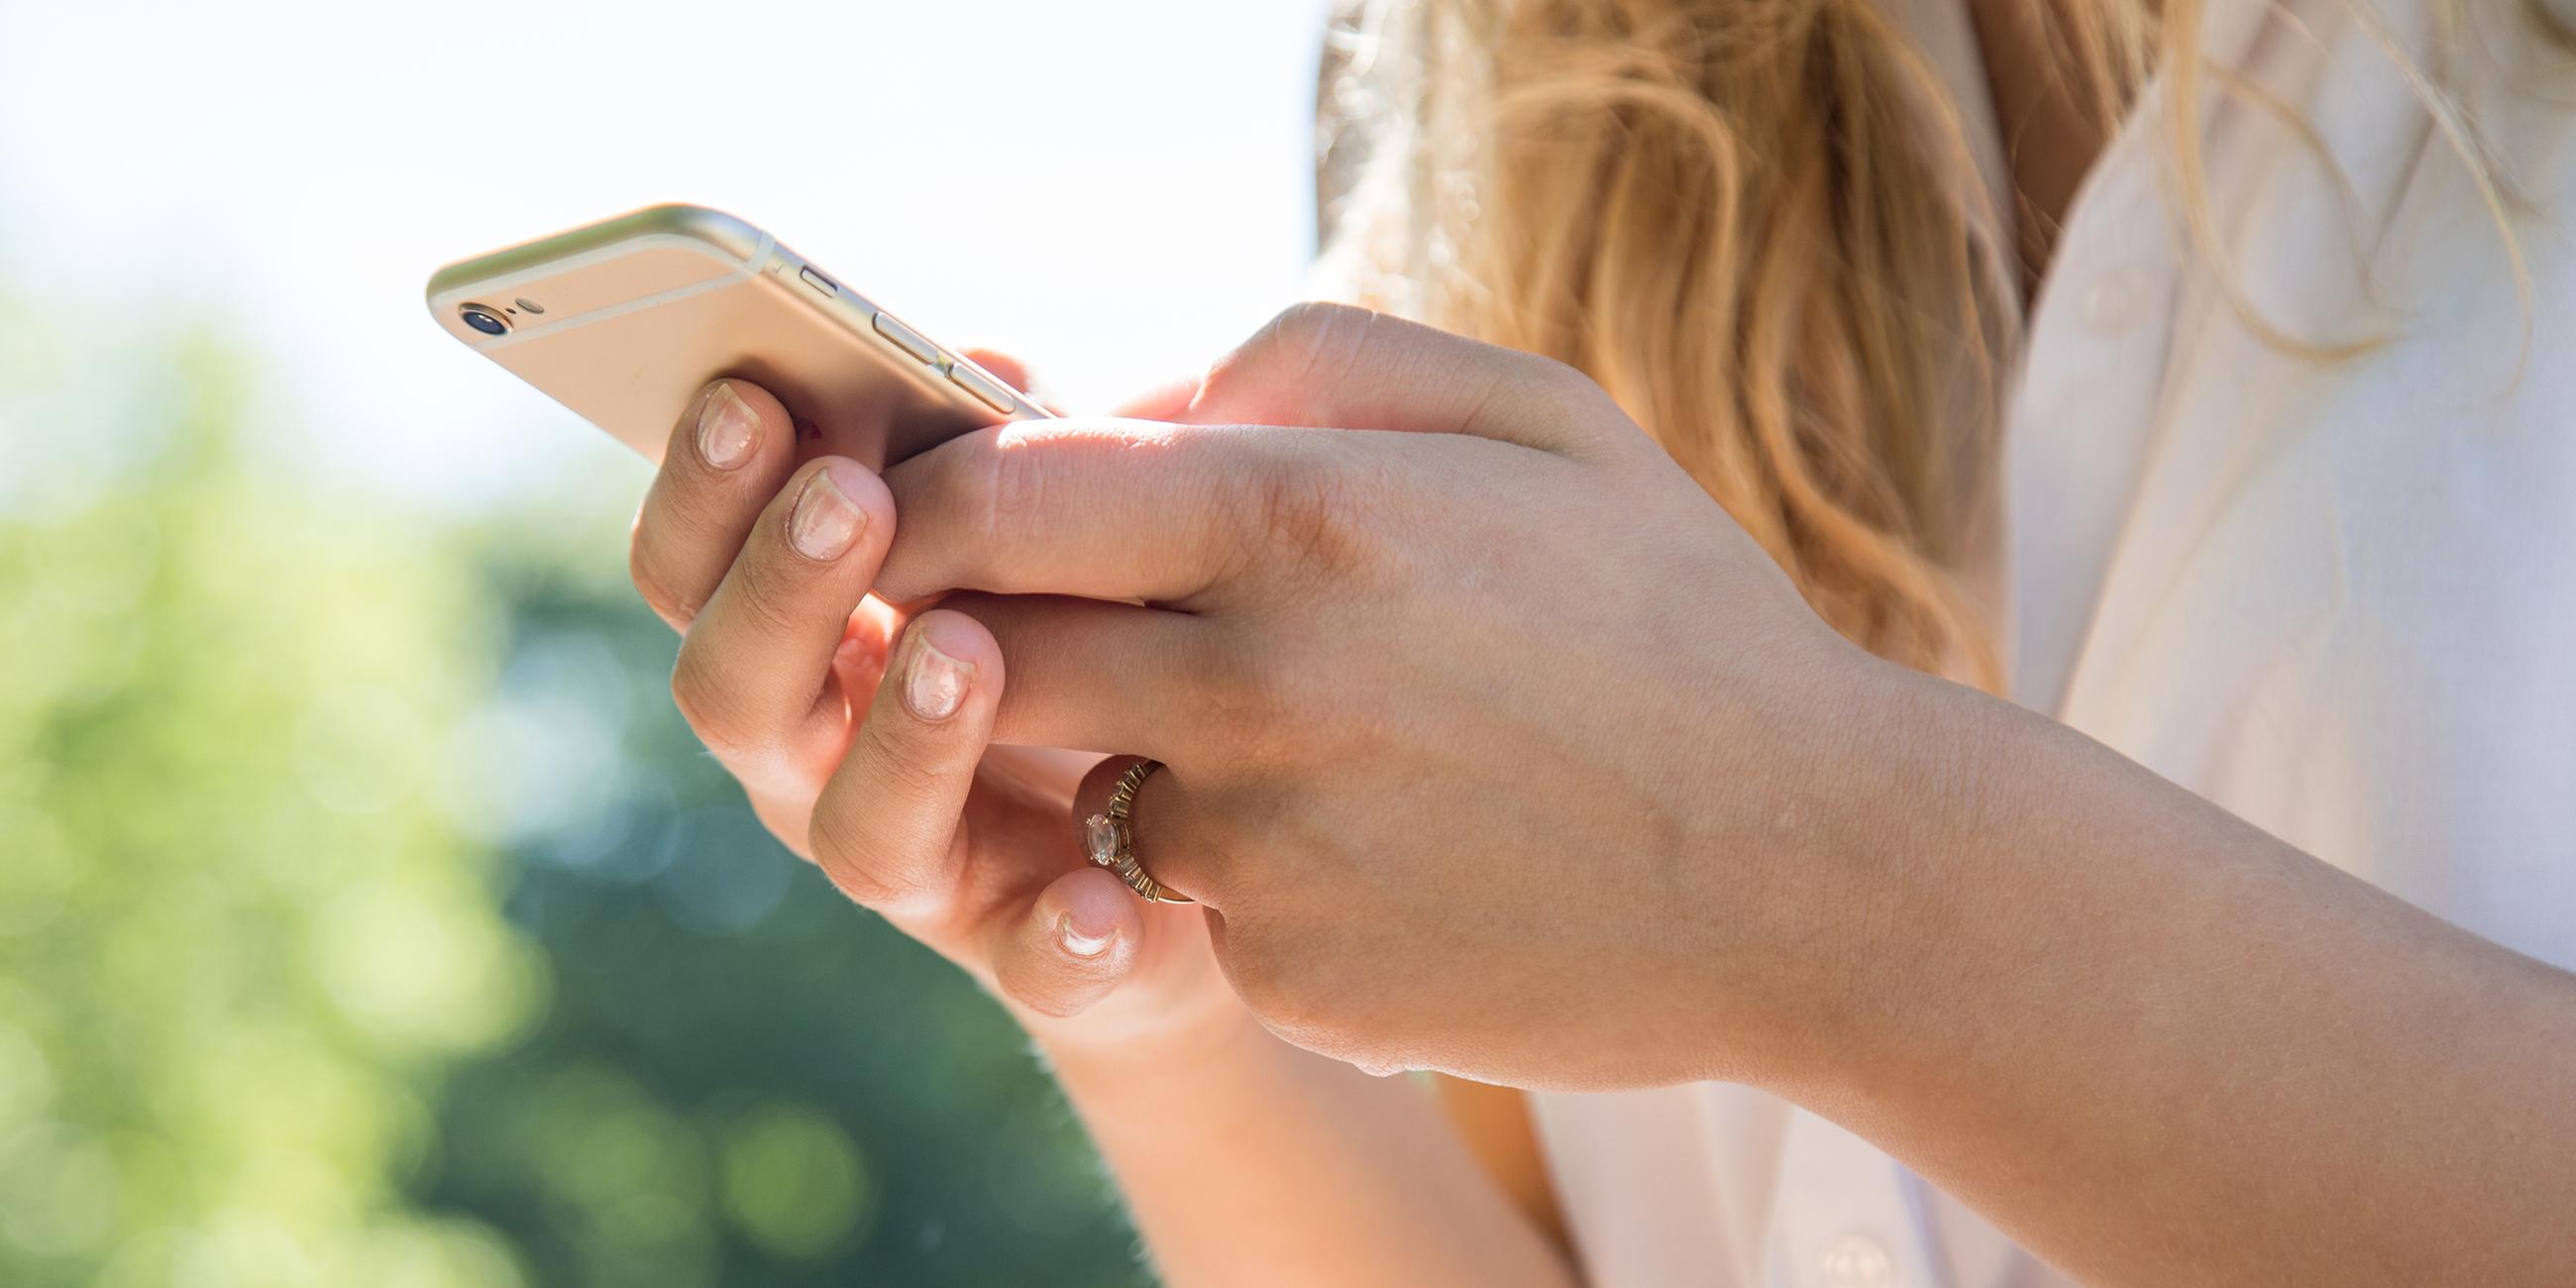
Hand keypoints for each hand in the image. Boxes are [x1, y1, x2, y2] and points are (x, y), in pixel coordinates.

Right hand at [625, 354, 1243, 1055]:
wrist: (1212, 838)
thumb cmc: (1091, 633)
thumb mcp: (1047, 524)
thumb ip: (1005, 448)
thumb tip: (980, 360)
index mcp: (800, 634)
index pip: (693, 565)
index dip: (699, 488)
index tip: (743, 395)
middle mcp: (822, 761)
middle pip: (735, 691)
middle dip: (782, 589)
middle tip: (848, 496)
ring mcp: (925, 869)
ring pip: (860, 831)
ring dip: (904, 737)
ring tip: (964, 651)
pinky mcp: (1041, 958)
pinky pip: (1036, 968)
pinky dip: (1062, 938)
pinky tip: (1103, 900)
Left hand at [871, 306, 1934, 1089]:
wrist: (1808, 870)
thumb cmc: (1673, 619)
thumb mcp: (1534, 414)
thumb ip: (1308, 361)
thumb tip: (1134, 402)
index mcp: (1303, 519)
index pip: (1000, 499)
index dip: (933, 502)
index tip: (926, 512)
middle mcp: (1255, 688)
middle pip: (990, 651)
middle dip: (992, 630)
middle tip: (1070, 617)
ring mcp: (1264, 852)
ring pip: (1088, 784)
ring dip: (1144, 754)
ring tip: (1319, 740)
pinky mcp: (1286, 976)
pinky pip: (1191, 902)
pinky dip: (1243, 871)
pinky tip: (1384, 847)